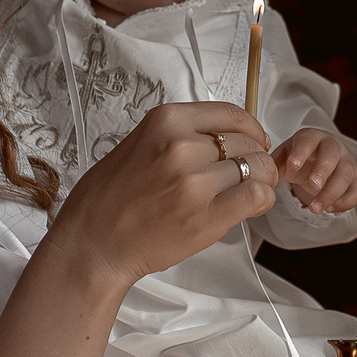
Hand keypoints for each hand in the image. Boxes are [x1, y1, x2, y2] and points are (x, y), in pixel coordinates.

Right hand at [46, 102, 274, 288]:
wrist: (93, 242)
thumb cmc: (109, 198)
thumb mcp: (140, 144)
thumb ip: (180, 136)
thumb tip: (223, 137)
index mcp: (166, 121)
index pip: (229, 114)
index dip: (250, 128)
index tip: (254, 140)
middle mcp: (182, 146)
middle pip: (246, 141)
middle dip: (255, 156)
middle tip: (250, 172)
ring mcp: (194, 182)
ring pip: (256, 167)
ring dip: (261, 179)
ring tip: (251, 190)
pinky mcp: (206, 216)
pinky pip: (255, 196)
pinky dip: (262, 199)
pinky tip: (253, 205)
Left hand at [270, 129, 356, 214]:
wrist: (318, 160)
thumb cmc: (298, 158)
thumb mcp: (283, 158)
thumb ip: (273, 165)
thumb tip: (260, 174)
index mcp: (311, 137)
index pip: (308, 141)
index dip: (301, 152)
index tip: (292, 166)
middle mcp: (333, 146)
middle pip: (332, 154)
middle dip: (323, 170)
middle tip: (313, 186)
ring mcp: (347, 162)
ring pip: (346, 174)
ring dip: (332, 192)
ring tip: (314, 208)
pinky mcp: (356, 179)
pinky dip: (345, 202)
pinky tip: (329, 209)